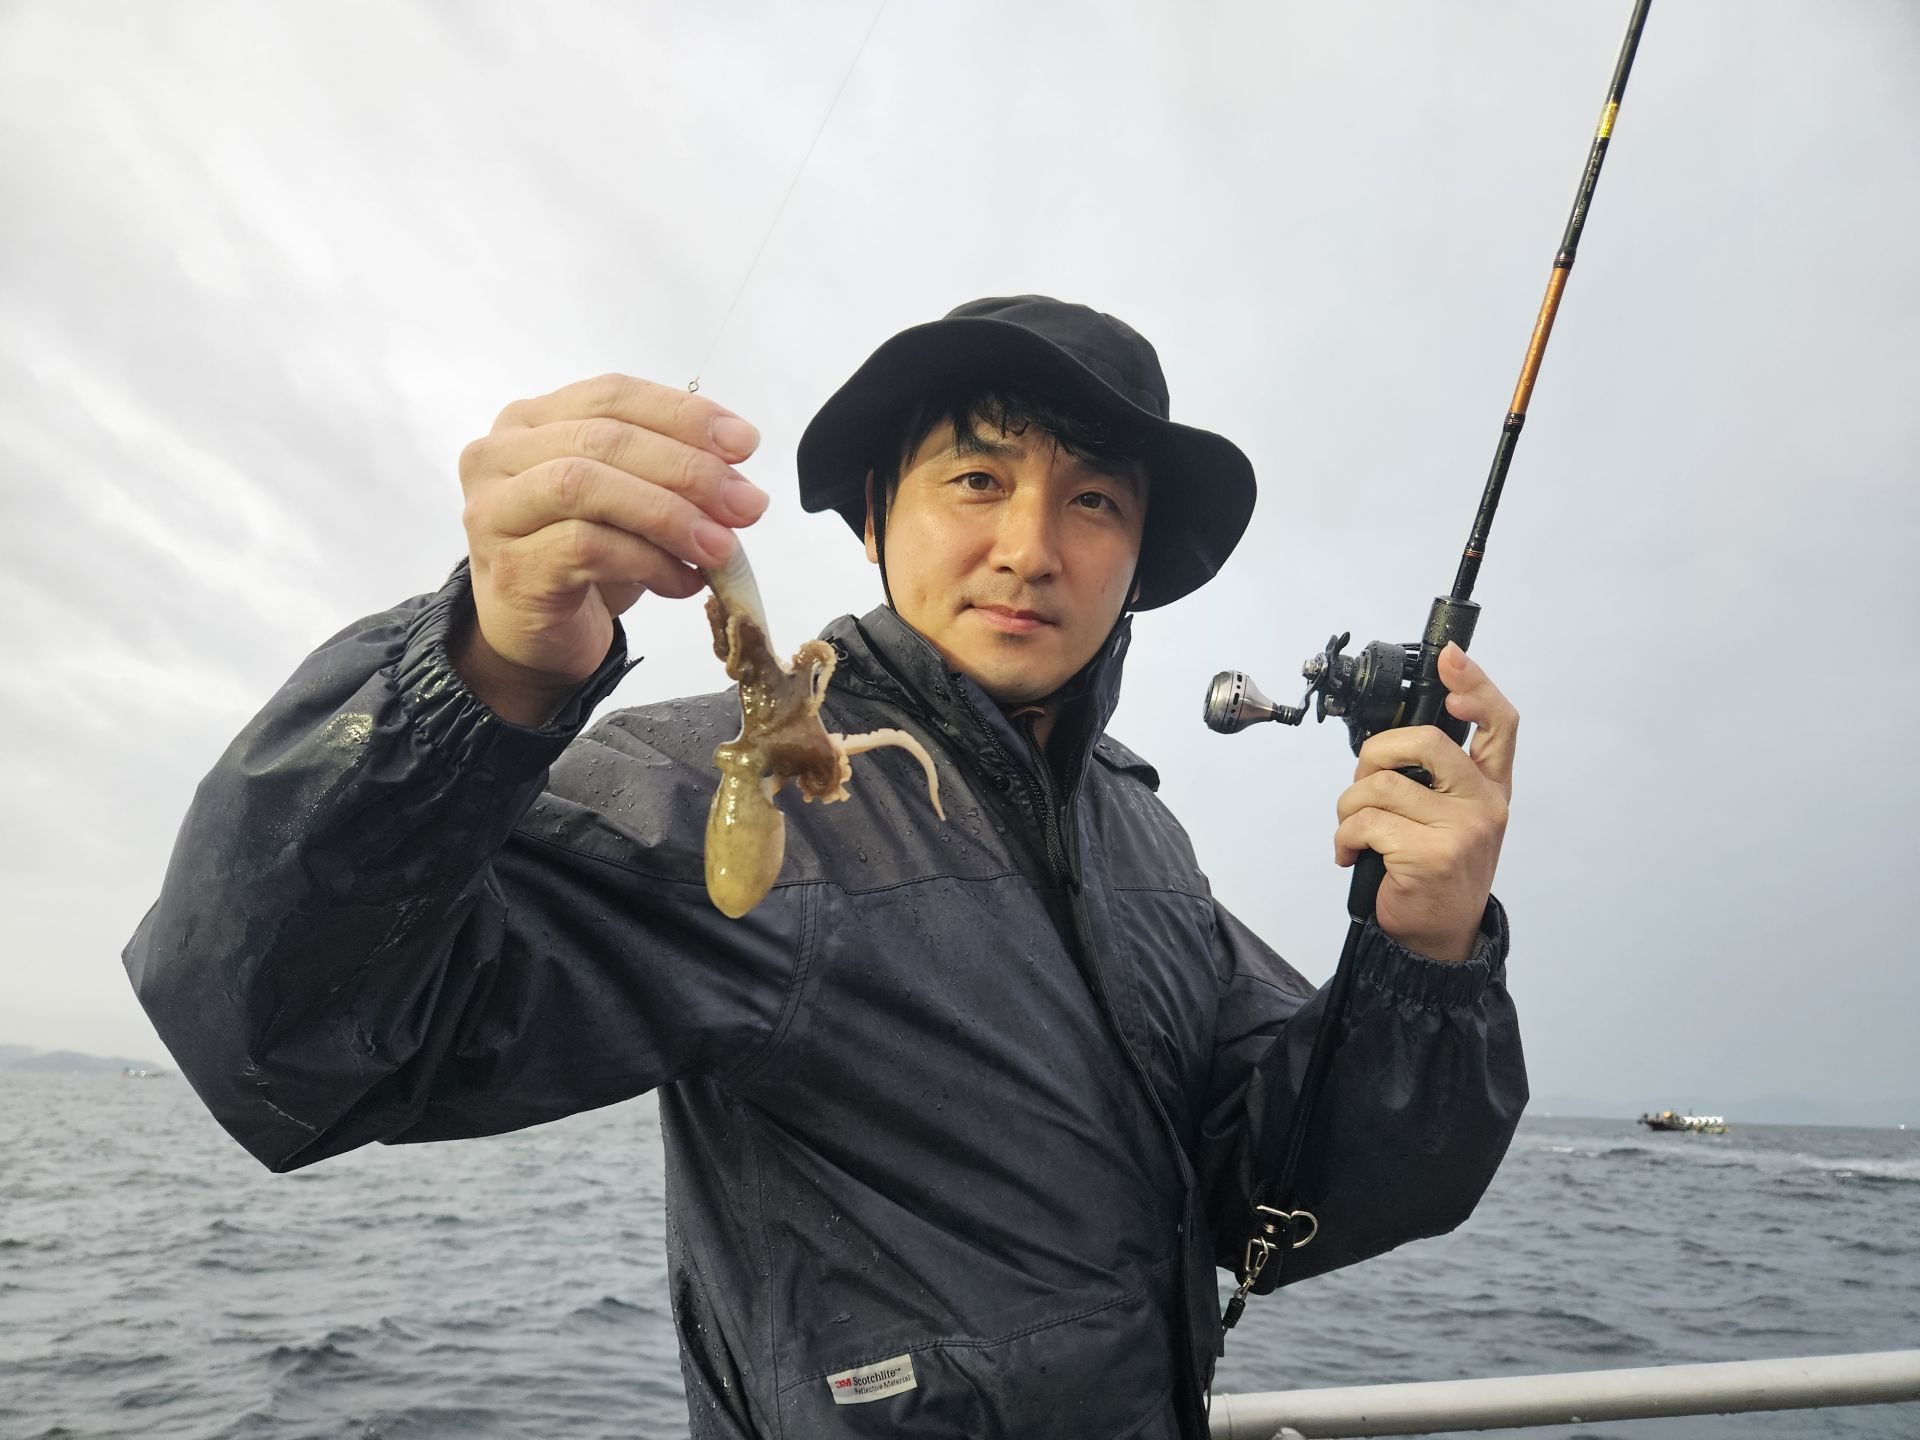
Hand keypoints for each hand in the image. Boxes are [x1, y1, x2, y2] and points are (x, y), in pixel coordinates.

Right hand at [454, 374, 768, 724]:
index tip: (745, 444)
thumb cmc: (582, 561)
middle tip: (746, 505)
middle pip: (603, 439)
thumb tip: (738, 480)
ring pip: (585, 486)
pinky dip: (649, 563)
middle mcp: (499, 456)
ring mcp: (495, 511)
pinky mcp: (510, 568)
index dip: (683, 414)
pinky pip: (586, 549)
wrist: (537, 641)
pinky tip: (684, 582)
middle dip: (688, 470)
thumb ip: (669, 475)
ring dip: (669, 515)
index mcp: (530, 421)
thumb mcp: (630, 502)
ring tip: (721, 547)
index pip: (612, 395)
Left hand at [1333, 643, 1516, 962]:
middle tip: (1363, 781)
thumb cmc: (1435, 871)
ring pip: (1382, 785)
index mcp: (1491, 788)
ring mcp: (1461, 830)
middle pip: (1427, 741)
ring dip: (1349, 807)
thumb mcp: (1452, 819)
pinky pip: (1366, 823)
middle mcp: (1485, 804)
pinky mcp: (1430, 855)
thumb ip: (1436, 778)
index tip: (1450, 662)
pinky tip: (1353, 855)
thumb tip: (1389, 741)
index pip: (1499, 724)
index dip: (1475, 686)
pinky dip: (1344, 838)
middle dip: (1376, 753)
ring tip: (1353, 831)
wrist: (1438, 937)